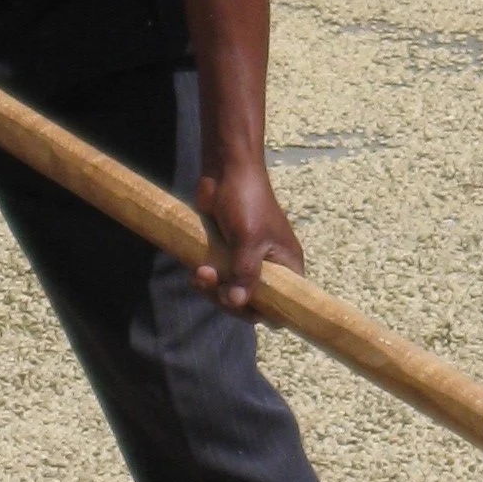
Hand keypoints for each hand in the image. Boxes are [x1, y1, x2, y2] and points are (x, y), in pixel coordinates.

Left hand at [193, 156, 301, 317]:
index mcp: (287, 265)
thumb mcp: (248, 239)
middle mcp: (269, 267)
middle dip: (227, 297)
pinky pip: (216, 278)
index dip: (263, 312)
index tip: (238, 305)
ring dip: (211, 288)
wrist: (226, 169)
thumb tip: (236, 303)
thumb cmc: (246, 199)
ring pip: (229, 292)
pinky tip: (195, 268)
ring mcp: (246, 261)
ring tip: (199, 272)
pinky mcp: (225, 254)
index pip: (283, 304)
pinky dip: (205, 278)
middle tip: (209, 282)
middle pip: (250, 302)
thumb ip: (245, 273)